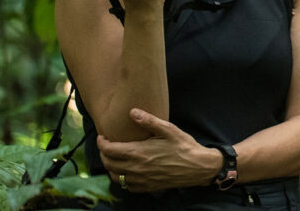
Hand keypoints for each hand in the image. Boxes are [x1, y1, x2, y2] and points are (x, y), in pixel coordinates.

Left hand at [97, 108, 222, 192]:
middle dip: (103, 154)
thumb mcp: (168, 129)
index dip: (101, 143)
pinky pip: (127, 187)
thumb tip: (132, 112)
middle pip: (108, 164)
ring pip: (115, 177)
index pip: (109, 150)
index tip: (102, 137)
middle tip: (106, 146)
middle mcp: (137, 168)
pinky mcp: (148, 187)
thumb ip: (148, 121)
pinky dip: (122, 179)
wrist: (199, 167)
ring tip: (114, 158)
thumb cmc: (184, 146)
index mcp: (139, 152)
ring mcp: (142, 180)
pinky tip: (127, 171)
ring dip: (111, 167)